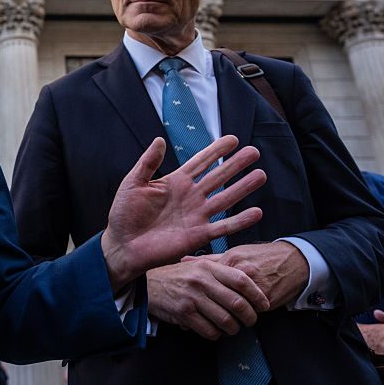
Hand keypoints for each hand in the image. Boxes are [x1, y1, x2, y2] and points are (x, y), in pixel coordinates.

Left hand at [101, 135, 265, 290]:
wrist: (122, 245)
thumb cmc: (124, 214)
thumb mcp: (133, 183)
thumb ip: (148, 163)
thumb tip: (160, 139)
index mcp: (176, 182)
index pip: (200, 162)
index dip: (216, 151)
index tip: (233, 139)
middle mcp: (190, 197)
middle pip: (218, 177)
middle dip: (236, 165)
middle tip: (254, 152)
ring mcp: (196, 216)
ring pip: (225, 199)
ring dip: (243, 188)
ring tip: (261, 175)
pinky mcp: (198, 236)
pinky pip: (223, 227)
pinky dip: (240, 221)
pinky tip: (257, 212)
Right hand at [148, 259, 268, 339]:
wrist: (147, 285)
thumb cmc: (177, 276)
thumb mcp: (197, 266)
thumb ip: (220, 270)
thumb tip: (250, 278)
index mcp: (207, 267)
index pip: (241, 280)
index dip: (257, 294)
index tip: (264, 304)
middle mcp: (201, 280)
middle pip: (237, 303)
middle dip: (249, 317)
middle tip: (251, 321)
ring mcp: (192, 297)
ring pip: (226, 320)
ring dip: (233, 329)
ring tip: (232, 328)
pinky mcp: (184, 313)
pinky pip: (210, 331)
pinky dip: (216, 334)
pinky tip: (214, 331)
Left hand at [198, 241, 308, 309]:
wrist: (294, 260)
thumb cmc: (261, 256)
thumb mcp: (235, 253)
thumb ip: (210, 260)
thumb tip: (184, 260)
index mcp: (231, 259)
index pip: (207, 280)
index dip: (201, 293)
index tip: (197, 299)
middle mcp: (241, 272)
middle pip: (219, 296)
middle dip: (212, 308)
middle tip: (208, 313)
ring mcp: (255, 286)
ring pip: (234, 307)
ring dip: (229, 315)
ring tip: (225, 318)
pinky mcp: (266, 299)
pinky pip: (249, 312)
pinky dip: (244, 316)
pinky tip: (241, 317)